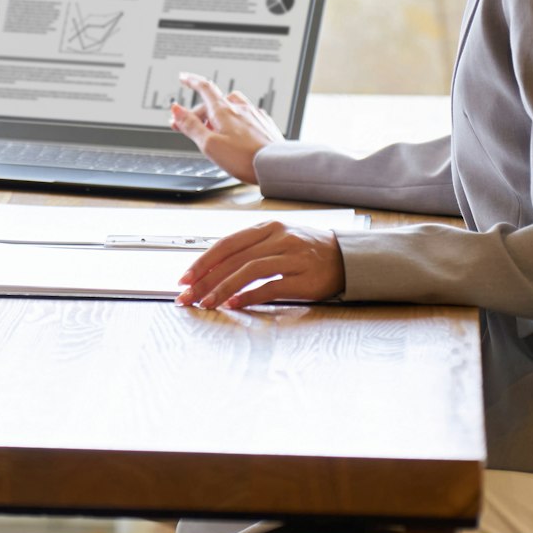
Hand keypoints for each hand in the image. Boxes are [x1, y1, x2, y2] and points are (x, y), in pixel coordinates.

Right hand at [168, 72, 281, 183]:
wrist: (276, 166)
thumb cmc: (244, 158)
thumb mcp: (209, 144)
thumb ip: (191, 126)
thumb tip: (176, 109)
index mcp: (224, 111)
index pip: (205, 88)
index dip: (191, 81)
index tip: (183, 77)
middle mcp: (240, 109)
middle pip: (215, 102)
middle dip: (199, 112)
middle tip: (188, 126)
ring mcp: (255, 116)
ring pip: (232, 106)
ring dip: (218, 114)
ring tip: (213, 130)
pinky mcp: (265, 126)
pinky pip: (246, 115)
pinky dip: (235, 120)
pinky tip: (236, 133)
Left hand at [175, 220, 344, 307]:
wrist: (347, 257)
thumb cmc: (307, 251)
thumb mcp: (277, 240)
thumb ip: (250, 249)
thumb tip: (213, 268)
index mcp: (268, 228)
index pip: (227, 244)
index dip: (203, 262)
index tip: (185, 278)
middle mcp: (278, 238)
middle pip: (233, 259)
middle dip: (206, 279)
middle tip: (188, 296)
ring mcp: (292, 257)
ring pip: (248, 271)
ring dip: (223, 288)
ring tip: (207, 302)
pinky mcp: (304, 278)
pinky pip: (271, 287)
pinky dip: (249, 296)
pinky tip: (234, 304)